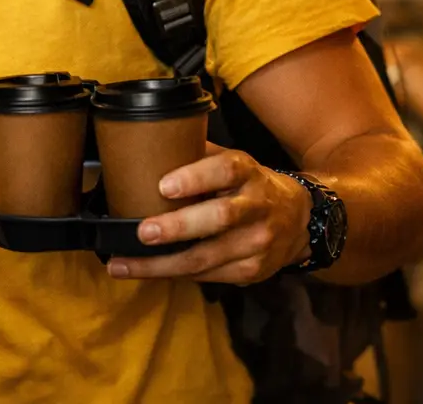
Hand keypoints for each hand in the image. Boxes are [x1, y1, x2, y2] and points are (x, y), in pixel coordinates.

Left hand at [107, 144, 311, 284]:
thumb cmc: (248, 185)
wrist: (299, 219)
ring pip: (207, 257)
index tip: (163, 186)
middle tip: (142, 232)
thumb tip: (146, 147)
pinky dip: (174, 275)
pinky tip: (147, 272)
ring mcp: (257, 243)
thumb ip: (195, 156)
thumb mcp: (231, 162)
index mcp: (247, 172)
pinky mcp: (252, 271)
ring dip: (162, 264)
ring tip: (124, 264)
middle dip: (178, 227)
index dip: (195, 178)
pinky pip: (207, 276)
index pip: (225, 170)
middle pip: (219, 218)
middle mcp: (256, 207)